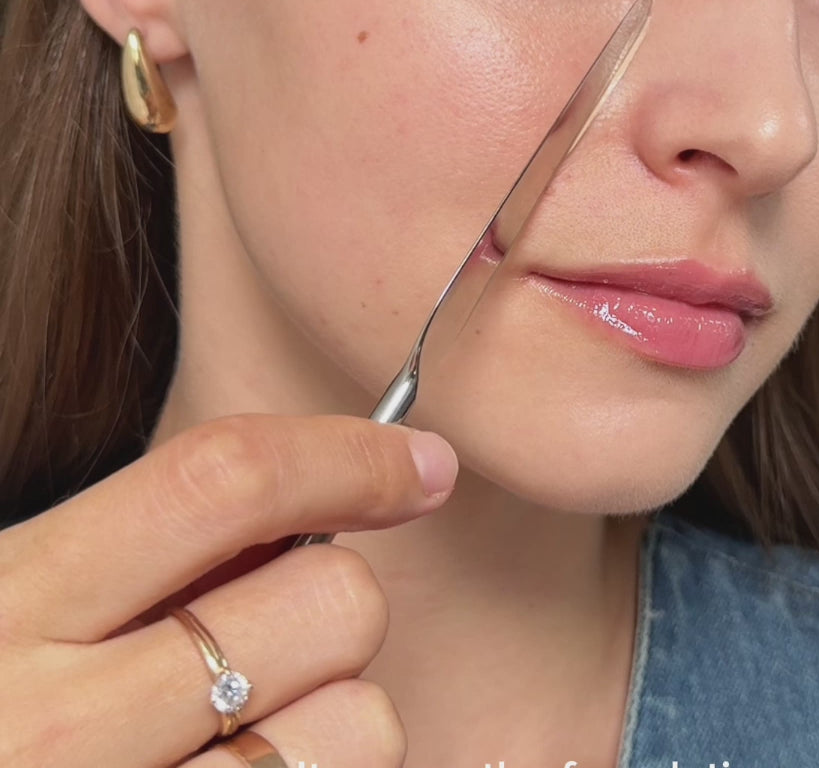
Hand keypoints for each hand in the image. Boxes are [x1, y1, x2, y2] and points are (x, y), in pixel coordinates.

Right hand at [0, 411, 457, 766]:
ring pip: (362, 722)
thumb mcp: (22, 593)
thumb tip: (331, 488)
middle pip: (333, 600)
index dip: (351, 456)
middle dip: (332, 596)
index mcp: (16, 600)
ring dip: (334, 707)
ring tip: (248, 720)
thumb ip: (150, 542)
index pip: (227, 482)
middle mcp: (61, 722)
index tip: (419, 462)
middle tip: (271, 629)